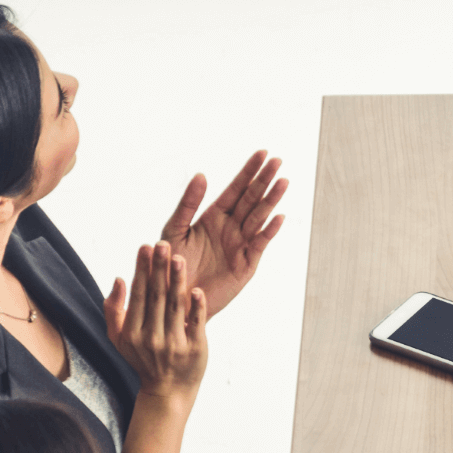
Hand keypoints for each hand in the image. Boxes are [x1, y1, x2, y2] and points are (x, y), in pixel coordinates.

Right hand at [105, 242, 207, 407]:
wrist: (168, 391)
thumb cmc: (143, 359)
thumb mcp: (118, 339)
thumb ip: (113, 309)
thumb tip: (119, 278)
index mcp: (131, 333)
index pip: (138, 295)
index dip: (141, 270)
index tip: (144, 247)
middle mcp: (151, 338)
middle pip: (156, 296)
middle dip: (159, 268)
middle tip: (162, 244)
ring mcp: (174, 344)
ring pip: (175, 307)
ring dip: (177, 280)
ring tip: (178, 258)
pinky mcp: (195, 350)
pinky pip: (196, 324)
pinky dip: (197, 307)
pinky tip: (196, 290)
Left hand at [159, 150, 287, 316]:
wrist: (174, 298)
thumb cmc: (168, 265)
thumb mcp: (174, 230)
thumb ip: (187, 203)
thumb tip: (202, 175)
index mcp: (213, 216)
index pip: (235, 189)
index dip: (249, 171)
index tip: (262, 153)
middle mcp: (230, 228)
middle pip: (251, 199)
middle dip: (264, 180)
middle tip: (278, 160)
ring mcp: (240, 245)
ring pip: (259, 217)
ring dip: (271, 200)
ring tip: (283, 182)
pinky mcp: (246, 265)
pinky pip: (260, 244)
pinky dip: (269, 230)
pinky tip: (279, 217)